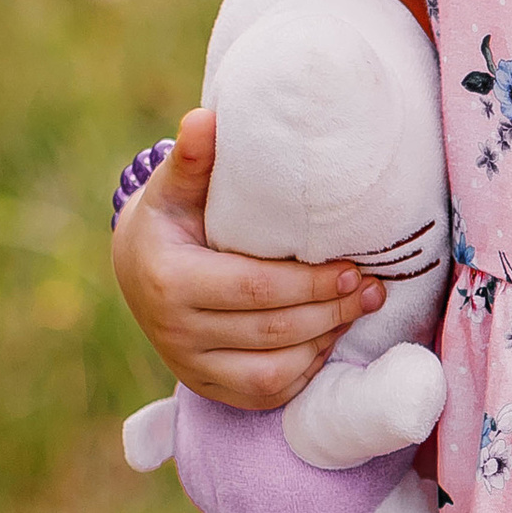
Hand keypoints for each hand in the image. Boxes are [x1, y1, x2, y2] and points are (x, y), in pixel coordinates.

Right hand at [110, 107, 381, 408]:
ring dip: (325, 341)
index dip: (311, 283)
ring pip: (274, 372)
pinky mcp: (208, 389)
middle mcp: (174, 331)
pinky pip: (267, 393)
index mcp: (169, 280)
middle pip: (272, 331)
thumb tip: (206, 119)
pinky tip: (329, 336)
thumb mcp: (176, 187)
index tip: (354, 266)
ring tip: (358, 309)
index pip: (253, 288)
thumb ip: (194, 159)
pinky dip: (306, 369)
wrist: (139, 269)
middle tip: (372, 287)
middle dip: (332, 311)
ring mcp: (190, 366)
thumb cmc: (170, 218)